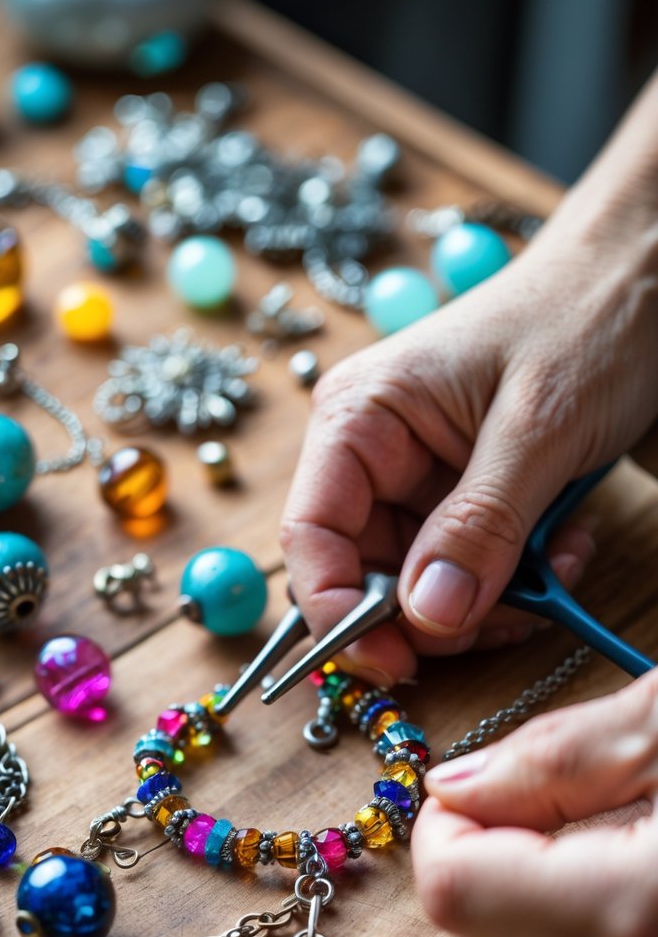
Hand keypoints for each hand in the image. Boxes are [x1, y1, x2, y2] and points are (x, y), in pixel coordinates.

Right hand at [280, 81, 657, 683]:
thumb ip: (480, 526)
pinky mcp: (464, 499)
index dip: (338, 610)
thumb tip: (426, 618)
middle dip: (437, 613)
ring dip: (492, 601)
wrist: (642, 273)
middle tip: (505, 619)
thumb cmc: (584, 315)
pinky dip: (518, 581)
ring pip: (423, 587)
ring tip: (556, 562)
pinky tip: (564, 546)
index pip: (312, 535)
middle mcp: (376, 454)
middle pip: (367, 576)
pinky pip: (471, 571)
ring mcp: (421, 480)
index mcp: (361, 419)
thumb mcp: (537, 428)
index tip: (397, 663)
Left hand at [412, 669, 657, 936]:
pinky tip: (602, 910)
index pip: (454, 889)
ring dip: (513, 921)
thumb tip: (456, 785)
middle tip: (540, 810)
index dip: (444, 828)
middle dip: (477, 867)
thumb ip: (561, 757)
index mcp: (635, 910)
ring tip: (581, 855)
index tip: (476, 788)